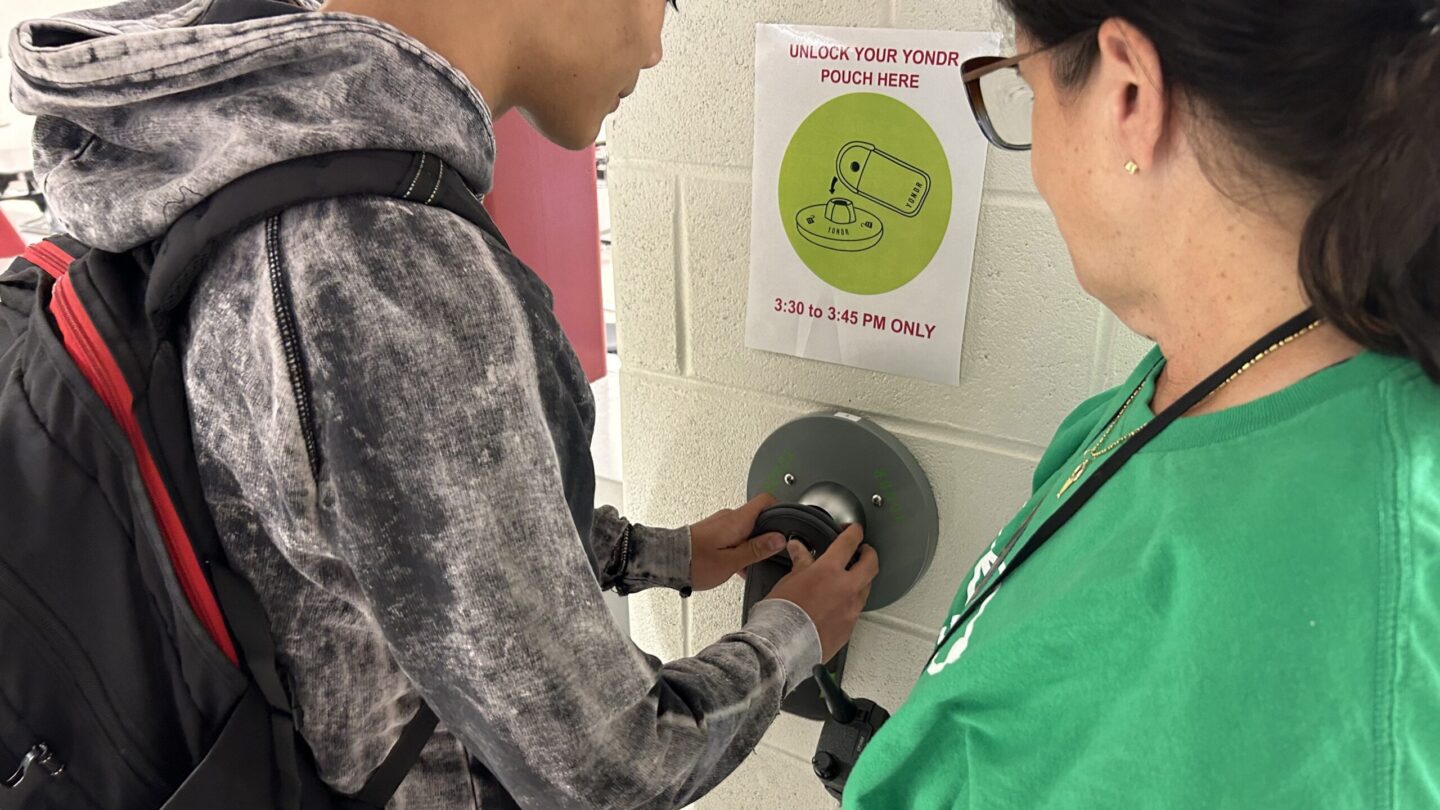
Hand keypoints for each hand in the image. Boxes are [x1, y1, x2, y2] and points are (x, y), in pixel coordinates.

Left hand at [688, 494, 787, 591]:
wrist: (666, 562)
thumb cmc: (693, 562)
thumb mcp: (731, 561)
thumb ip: (757, 549)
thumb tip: (778, 539)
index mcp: (737, 520)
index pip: (766, 500)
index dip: (780, 510)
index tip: (787, 525)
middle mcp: (728, 517)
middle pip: (758, 518)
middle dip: (767, 536)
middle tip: (770, 553)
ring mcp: (720, 524)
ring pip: (745, 530)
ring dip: (751, 546)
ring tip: (748, 566)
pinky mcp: (712, 532)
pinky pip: (733, 536)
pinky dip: (739, 549)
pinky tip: (735, 566)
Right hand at [764, 524, 877, 661]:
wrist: (783, 646)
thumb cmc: (781, 615)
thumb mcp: (788, 581)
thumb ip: (800, 563)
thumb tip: (798, 548)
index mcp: (829, 571)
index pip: (849, 542)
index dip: (854, 532)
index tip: (854, 530)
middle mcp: (846, 588)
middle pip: (871, 564)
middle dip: (869, 554)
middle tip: (863, 551)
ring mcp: (851, 609)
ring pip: (866, 588)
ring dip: (861, 579)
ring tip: (849, 579)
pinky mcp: (850, 627)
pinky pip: (857, 609)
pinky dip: (851, 602)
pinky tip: (839, 603)